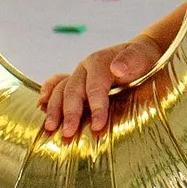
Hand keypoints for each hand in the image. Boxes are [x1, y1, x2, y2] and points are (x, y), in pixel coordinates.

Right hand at [37, 30, 169, 141]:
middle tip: (67, 133)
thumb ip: (132, 60)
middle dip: (70, 113)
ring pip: (61, 90)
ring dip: (54, 109)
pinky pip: (57, 85)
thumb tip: (117, 69)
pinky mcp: (76, 83)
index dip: (96, 106)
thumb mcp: (143, 56)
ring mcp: (78, 76)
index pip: (96, 86)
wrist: (140, 54)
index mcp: (100, 61)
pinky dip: (48, 94)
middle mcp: (85, 68)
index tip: (98, 126)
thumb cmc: (144, 59)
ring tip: (50, 127)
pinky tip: (42, 106)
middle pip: (73, 90)